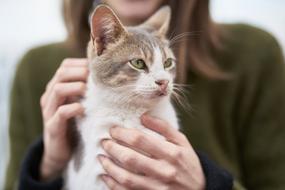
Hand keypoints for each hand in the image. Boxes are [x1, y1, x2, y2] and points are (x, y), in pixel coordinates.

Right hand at [40, 58, 87, 180]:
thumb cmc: (74, 125)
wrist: (60, 153)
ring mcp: (49, 112)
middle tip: (95, 78)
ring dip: (76, 87)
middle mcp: (50, 97)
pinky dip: (73, 108)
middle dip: (80, 72)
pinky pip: (60, 113)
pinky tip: (83, 109)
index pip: (65, 66)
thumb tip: (108, 78)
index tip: (98, 69)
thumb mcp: (79, 104)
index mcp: (56, 88)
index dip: (81, 63)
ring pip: (57, 89)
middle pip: (61, 74)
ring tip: (88, 90)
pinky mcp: (52, 127)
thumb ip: (86, 92)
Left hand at [99, 114, 205, 189]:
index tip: (113, 130)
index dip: (123, 133)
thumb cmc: (188, 162)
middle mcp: (164, 171)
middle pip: (130, 158)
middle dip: (112, 148)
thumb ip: (164, 128)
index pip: (140, 140)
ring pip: (126, 177)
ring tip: (101, 157)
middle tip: (104, 142)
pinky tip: (105, 175)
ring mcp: (157, 187)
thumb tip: (143, 116)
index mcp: (172, 153)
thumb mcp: (182, 142)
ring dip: (109, 166)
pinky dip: (113, 184)